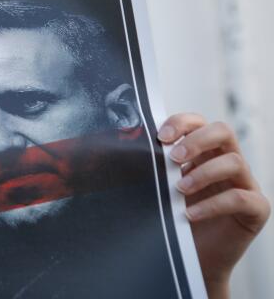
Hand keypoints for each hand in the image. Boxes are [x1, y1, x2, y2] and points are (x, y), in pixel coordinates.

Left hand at [158, 114, 269, 298]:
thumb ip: (153, 165)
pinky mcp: (256, 210)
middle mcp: (227, 162)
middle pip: (223, 131)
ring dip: (204, 172)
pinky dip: (212, 204)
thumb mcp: (160, 186)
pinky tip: (190, 213)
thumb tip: (124, 144)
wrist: (190, 258)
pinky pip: (240, 198)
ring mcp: (245, 184)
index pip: (199, 122)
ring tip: (180, 189)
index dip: (182, 123)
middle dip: (196, 140)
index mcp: (204, 152)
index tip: (161, 136)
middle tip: (174, 157)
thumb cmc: (174, 218)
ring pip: (234, 161)